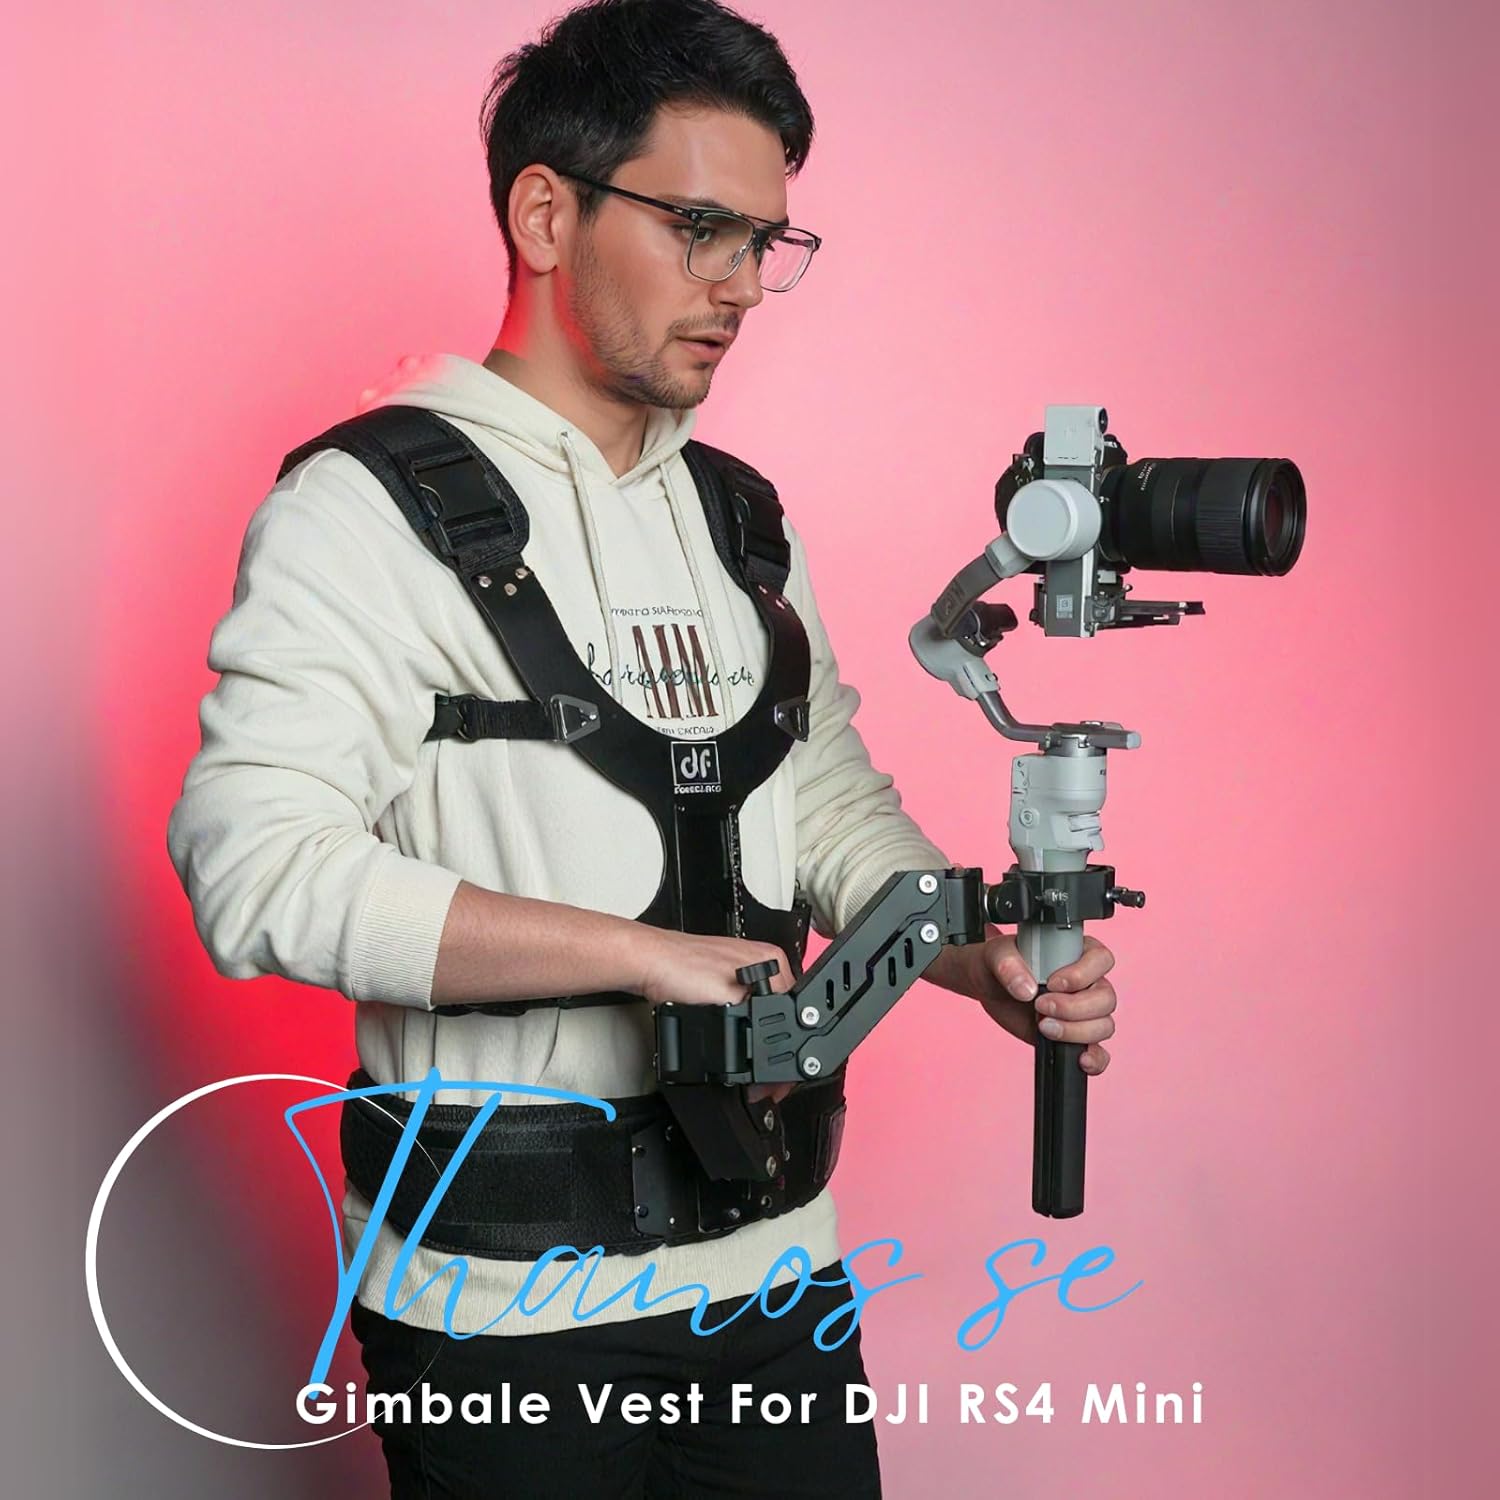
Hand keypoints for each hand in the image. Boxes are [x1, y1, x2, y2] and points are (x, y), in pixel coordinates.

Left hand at [633, 928, 796, 1102]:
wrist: (649, 962)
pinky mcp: (722, 975)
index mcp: (773, 961)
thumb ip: (759, 1023)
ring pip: (760, 1014)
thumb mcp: (732, 1001)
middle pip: (780, 1017)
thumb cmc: (681, 970)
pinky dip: (738, 1024)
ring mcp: (741, 968)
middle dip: (771, 1050)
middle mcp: (761, 961)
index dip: (788, 1052)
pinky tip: (726, 1030)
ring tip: (744, 1056)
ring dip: (756, 1039)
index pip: (796, 1013)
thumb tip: (776, 1050)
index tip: (778, 1080)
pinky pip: (742, 1006)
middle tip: (759, 1081)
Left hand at [973, 928, 1115, 1075]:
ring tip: (1043, 1026)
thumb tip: (1026, 989)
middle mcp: (1088, 982)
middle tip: (1040, 1006)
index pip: (1101, 960)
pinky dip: (1095, 1058)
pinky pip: (1098, 1052)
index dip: (1081, 975)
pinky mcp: (1074, 1036)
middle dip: (1074, 1008)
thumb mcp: (996, 955)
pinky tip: (1080, 1060)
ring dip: (1076, 1031)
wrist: (988, 987)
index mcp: (1077, 953)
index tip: (1052, 983)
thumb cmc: (998, 963)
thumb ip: (1009, 965)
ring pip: (1103, 1025)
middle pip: (1105, 998)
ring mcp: (1084, 1011)